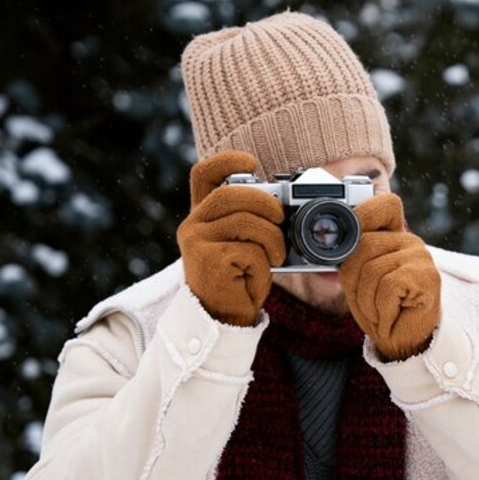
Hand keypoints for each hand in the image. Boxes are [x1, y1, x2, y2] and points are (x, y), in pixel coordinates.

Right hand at [176, 150, 285, 325]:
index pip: (203, 175)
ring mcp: (196, 242)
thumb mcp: (244, 243)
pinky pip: (250, 250)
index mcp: (202, 216)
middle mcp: (193, 225)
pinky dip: (264, 263)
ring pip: (246, 222)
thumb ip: (252, 220)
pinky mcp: (208, 261)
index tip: (252, 162)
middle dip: (265, 202)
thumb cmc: (239, 279)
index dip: (226, 161)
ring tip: (277, 255)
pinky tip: (258, 275)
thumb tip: (285, 203)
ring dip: (273, 239)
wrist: (223, 318)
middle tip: (282, 218)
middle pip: (230, 194)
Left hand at [339, 193, 440, 360]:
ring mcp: (421, 257)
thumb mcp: (357, 279)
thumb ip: (350, 256)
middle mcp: (410, 240)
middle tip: (367, 301)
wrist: (404, 343)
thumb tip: (331, 242)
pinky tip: (391, 317)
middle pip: (364, 245)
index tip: (349, 243)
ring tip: (380, 312)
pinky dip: (381, 309)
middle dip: (354, 281)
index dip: (363, 216)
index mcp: (394, 235)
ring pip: (372, 270)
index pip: (382, 205)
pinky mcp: (427, 277)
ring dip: (367, 301)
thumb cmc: (380, 309)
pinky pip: (388, 287)